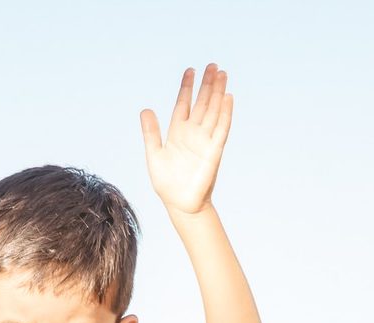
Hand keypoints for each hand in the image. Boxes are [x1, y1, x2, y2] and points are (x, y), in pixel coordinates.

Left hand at [140, 64, 233, 216]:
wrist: (179, 205)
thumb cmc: (167, 183)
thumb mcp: (154, 155)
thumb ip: (151, 133)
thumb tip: (145, 110)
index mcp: (178, 133)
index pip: (184, 104)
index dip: (187, 87)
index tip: (190, 70)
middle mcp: (193, 134)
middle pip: (202, 103)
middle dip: (207, 85)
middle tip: (212, 65)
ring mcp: (204, 141)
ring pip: (213, 111)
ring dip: (218, 93)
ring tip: (222, 74)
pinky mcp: (213, 151)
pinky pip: (221, 129)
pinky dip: (225, 114)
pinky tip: (228, 97)